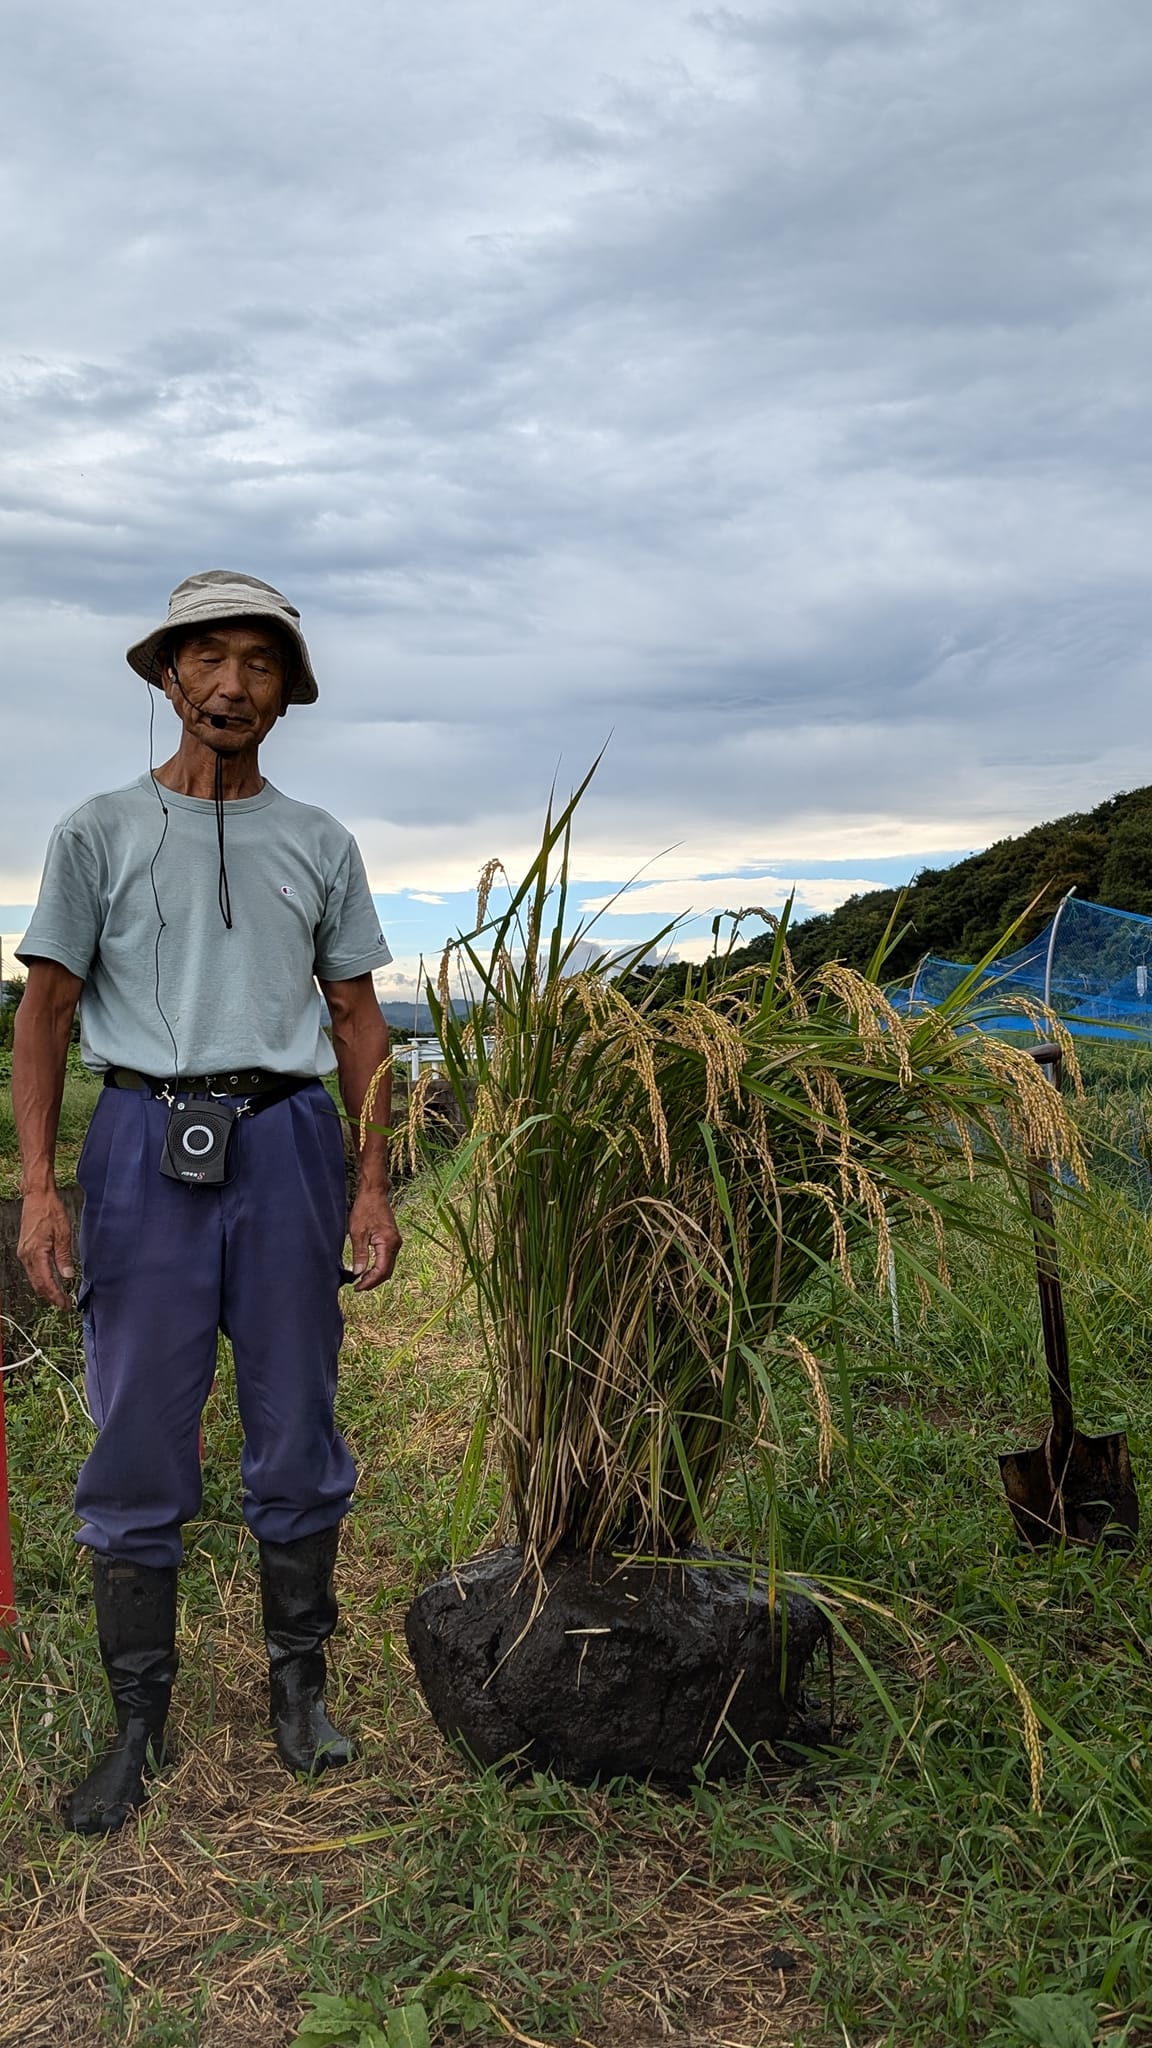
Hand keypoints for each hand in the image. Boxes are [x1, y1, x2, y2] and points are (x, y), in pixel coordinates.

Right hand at [17, 1189, 76, 1309]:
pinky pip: (32, 1270)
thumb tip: (68, 1276)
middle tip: (64, 1305)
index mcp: (36, 1253)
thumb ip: (64, 1256)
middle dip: (51, 1296)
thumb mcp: (63, 1233)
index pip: (46, 1282)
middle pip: (37, 1284)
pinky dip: (41, 1279)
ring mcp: (24, 1253)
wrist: (36, 1197)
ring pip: (33, 1279)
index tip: (65, 1304)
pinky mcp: (25, 1250)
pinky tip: (50, 1282)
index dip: (56, 1296)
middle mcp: (26, 1255)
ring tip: (59, 1297)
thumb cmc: (50, 1211)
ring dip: (45, 1289)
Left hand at [347, 1187, 401, 1291]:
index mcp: (388, 1243)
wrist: (374, 1194)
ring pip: (388, 1266)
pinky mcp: (392, 1239)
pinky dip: (378, 1266)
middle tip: (358, 1287)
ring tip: (361, 1280)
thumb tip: (358, 1273)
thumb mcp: (357, 1233)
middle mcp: (396, 1244)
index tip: (357, 1287)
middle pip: (387, 1271)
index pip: (381, 1271)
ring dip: (376, 1275)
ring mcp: (395, 1242)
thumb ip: (359, 1254)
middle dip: (373, 1281)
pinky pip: (387, 1258)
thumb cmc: (365, 1209)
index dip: (369, 1282)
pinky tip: (368, 1269)